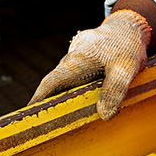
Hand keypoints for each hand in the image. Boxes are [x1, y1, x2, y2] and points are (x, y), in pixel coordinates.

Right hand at [30, 9, 150, 118]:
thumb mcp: (126, 68)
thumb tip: (105, 116)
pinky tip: (80, 108)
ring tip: (61, 123)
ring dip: (61, 100)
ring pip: (64, 83)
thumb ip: (115, 90)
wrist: (128, 26)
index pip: (51, 83)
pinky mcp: (81, 64)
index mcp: (77, 61)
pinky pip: (73, 80)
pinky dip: (73, 94)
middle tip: (42, 128)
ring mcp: (74, 61)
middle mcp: (71, 61)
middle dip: (47, 105)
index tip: (27, 116)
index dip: (38, 100)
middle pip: (54, 86)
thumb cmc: (127, 45)